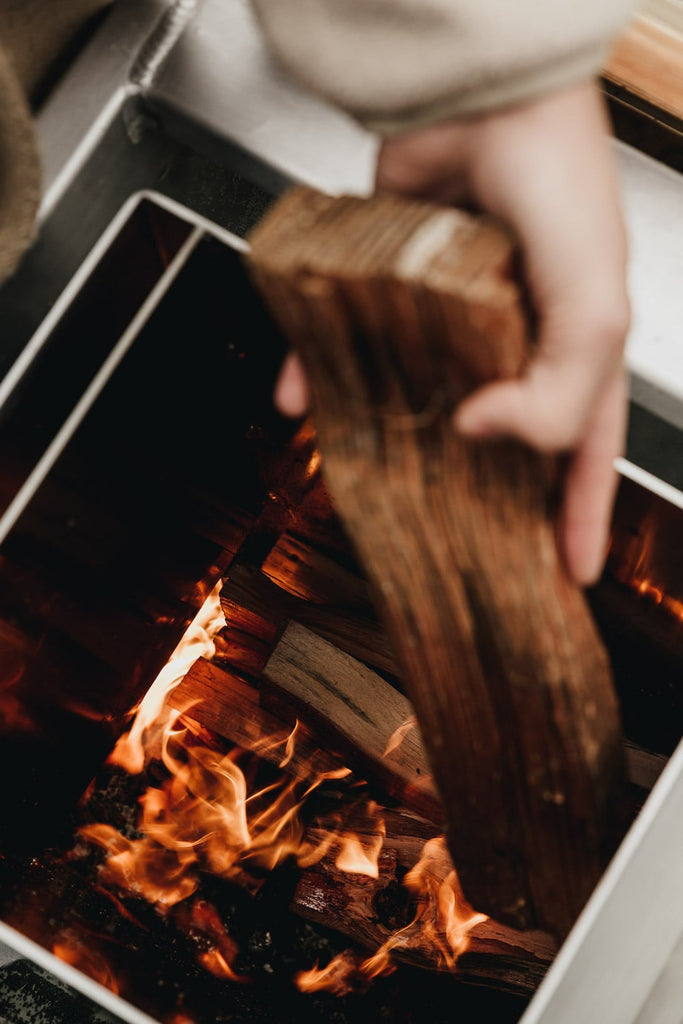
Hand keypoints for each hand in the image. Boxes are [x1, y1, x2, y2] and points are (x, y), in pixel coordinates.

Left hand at [275, 80, 629, 586]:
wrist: (486, 104)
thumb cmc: (562, 190)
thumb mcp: (593, 311)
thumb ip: (556, 396)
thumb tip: (479, 436)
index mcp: (573, 351)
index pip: (582, 455)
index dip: (580, 518)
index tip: (569, 576)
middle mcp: (511, 341)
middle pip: (495, 439)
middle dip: (480, 495)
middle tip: (459, 550)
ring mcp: (446, 318)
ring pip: (414, 399)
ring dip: (389, 442)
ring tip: (367, 486)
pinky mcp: (390, 288)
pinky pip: (347, 344)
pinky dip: (319, 375)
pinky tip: (299, 405)